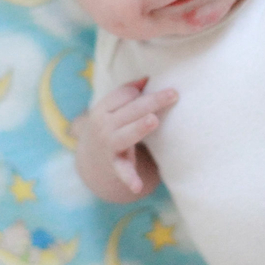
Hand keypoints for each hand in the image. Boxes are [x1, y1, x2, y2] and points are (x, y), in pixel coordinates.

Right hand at [85, 78, 177, 193]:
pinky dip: (130, 179)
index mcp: (102, 108)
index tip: (162, 87)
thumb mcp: (111, 109)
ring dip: (139, 127)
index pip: (124, 95)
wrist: (90, 161)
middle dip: (152, 101)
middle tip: (173, 94)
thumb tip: (148, 78)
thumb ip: (127, 93)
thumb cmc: (109, 127)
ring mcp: (108, 145)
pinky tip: (137, 187)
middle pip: (131, 109)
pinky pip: (124, 171)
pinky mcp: (115, 166)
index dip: (142, 91)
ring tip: (153, 120)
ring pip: (127, 134)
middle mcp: (103, 125)